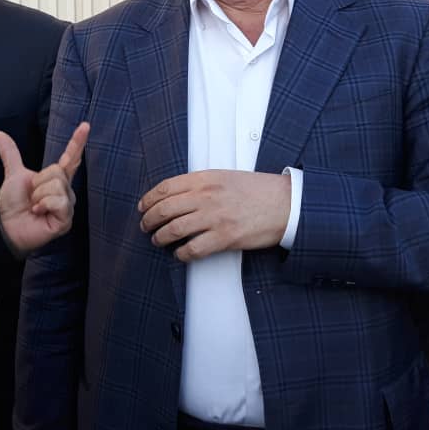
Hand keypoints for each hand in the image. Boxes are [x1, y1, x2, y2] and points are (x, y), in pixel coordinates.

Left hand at [0, 122, 89, 257]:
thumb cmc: (13, 204)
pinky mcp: (66, 219)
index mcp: (56, 178)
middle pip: (58, 170)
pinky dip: (43, 205)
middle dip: (38, 182)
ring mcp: (67, 205)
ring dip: (39, 195)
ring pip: (57, 185)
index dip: (78, 142)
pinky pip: (58, 201)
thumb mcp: (13, 175)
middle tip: (32, 196)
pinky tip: (39, 213)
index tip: (85, 125)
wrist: (6, 226)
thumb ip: (10, 154)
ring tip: (35, 206)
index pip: (70, 157)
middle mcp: (65, 190)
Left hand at [138, 169, 290, 260]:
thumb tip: (175, 195)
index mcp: (205, 178)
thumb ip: (200, 183)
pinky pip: (193, 249)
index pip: (165, 188)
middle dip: (149, 219)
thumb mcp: (225, 176)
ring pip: (174, 229)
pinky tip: (179, 253)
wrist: (285, 203)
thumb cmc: (257, 190)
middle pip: (165, 209)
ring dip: (160, 237)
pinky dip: (181, 253)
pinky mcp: (225, 237)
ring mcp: (215, 217)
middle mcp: (206, 196)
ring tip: (157, 240)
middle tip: (145, 226)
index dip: (148, 199)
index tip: (143, 207)